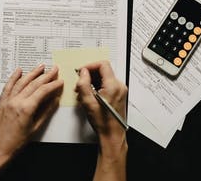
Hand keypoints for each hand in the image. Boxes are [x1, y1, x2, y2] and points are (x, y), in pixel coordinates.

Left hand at [0, 64, 62, 156]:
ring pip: (22, 82)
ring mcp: (8, 100)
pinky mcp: (2, 102)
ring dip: (32, 73)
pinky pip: (8, 86)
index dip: (53, 85)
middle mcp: (16, 101)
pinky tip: (19, 71)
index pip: (43, 91)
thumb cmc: (16, 142)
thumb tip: (54, 101)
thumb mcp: (35, 128)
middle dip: (46, 75)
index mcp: (26, 108)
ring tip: (40, 67)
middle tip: (54, 69)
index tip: (59, 81)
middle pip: (34, 84)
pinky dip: (14, 77)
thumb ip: (46, 112)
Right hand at [75, 61, 127, 180]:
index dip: (90, 66)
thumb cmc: (103, 122)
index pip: (102, 65)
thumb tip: (83, 73)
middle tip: (80, 83)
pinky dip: (97, 87)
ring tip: (83, 92)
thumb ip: (83, 84)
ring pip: (104, 78)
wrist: (112, 135)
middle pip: (103, 71)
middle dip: (89, 75)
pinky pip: (107, 85)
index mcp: (113, 86)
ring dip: (92, 81)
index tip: (82, 71)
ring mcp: (120, 90)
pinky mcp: (119, 95)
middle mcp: (119, 86)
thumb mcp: (88, 102)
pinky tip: (89, 95)